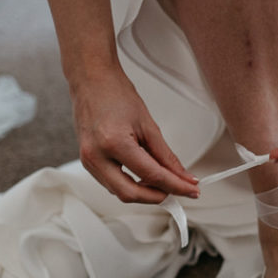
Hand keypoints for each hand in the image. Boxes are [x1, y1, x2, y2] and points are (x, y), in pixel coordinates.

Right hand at [70, 67, 198, 203]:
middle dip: (157, 197)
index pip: (152, 175)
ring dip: (144, 193)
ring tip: (164, 183)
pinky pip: (111, 184)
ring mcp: (88, 161)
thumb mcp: (148, 125)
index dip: (176, 186)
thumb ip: (166, 156)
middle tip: (178, 191)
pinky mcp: (87, 162)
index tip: (191, 190)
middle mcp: (96, 156)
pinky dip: (130, 185)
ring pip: (120, 192)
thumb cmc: (115, 94)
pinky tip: (144, 178)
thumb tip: (182, 176)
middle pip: (131, 194)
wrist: (91, 81)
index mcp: (114, 143)